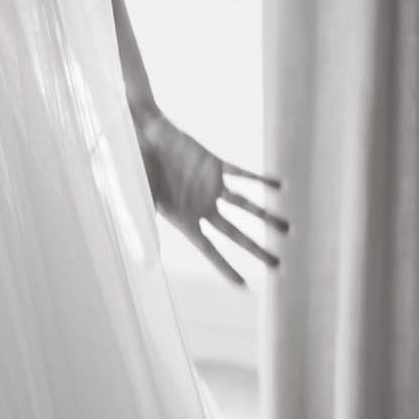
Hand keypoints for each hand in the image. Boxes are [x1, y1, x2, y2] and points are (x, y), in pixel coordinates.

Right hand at [131, 104, 286, 286]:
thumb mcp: (137, 201)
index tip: (243, 285)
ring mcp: (210, 185)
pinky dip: (259, 179)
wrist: (139, 133)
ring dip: (265, 216)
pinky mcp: (214, 163)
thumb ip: (144, 228)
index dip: (226, 267)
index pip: (209, 249)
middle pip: (234, 233)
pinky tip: (278, 186)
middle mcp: (200, 206)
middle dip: (255, 249)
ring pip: (244, 205)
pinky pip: (242, 173)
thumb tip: (148, 262)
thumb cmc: (132, 168)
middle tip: (277, 265)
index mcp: (183, 219)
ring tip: (287, 229)